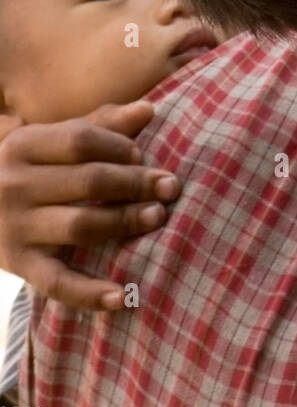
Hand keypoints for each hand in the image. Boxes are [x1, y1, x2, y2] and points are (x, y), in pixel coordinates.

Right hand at [0, 102, 178, 310]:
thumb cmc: (29, 170)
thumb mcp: (51, 142)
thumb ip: (100, 125)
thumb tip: (149, 109)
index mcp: (23, 145)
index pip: (81, 139)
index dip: (119, 146)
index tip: (144, 156)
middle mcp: (14, 185)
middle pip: (88, 181)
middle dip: (135, 184)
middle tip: (171, 187)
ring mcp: (13, 228)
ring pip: (80, 226)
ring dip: (124, 222)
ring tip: (158, 217)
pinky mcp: (17, 266)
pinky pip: (57, 282)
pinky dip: (89, 293)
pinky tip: (123, 297)